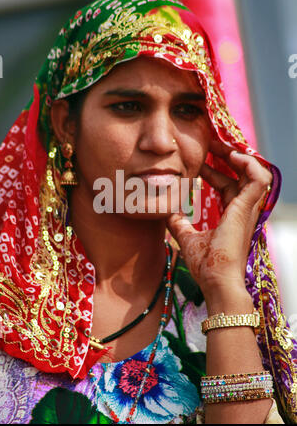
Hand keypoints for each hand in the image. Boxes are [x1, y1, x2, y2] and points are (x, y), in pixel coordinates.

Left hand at [167, 140, 271, 308]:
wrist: (215, 281)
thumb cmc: (206, 265)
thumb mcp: (187, 238)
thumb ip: (179, 224)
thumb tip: (167, 213)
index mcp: (230, 215)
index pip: (227, 184)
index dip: (216, 169)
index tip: (201, 158)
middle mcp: (241, 210)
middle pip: (239, 174)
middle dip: (226, 156)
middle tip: (209, 143)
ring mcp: (246, 209)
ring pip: (252, 173)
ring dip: (239, 157)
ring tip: (222, 145)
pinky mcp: (247, 210)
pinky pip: (259, 180)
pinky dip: (250, 166)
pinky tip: (235, 156)